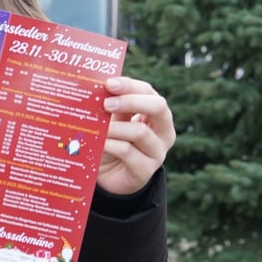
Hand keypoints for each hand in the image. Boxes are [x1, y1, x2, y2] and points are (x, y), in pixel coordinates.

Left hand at [98, 76, 174, 195]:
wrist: (111, 177)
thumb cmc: (114, 143)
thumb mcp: (115, 121)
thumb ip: (112, 106)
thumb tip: (97, 86)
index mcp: (157, 114)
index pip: (148, 92)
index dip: (129, 85)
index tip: (108, 84)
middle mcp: (164, 132)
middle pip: (158, 107)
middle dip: (130, 101)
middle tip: (106, 104)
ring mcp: (157, 152)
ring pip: (140, 132)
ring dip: (115, 127)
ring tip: (99, 128)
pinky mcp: (145, 171)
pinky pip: (128, 152)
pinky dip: (110, 144)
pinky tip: (99, 143)